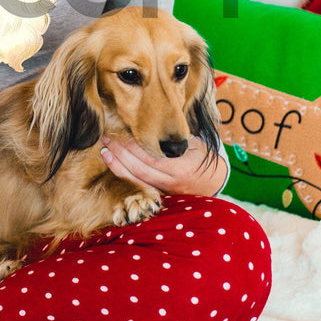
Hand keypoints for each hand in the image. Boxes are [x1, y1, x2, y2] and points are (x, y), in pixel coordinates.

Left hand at [100, 136, 226, 197]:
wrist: (214, 182)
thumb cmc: (201, 158)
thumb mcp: (194, 144)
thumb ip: (174, 138)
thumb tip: (153, 123)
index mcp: (181, 168)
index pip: (151, 157)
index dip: (133, 146)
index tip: (121, 132)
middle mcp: (171, 182)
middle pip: (139, 169)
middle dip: (120, 154)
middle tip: (107, 139)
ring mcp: (164, 192)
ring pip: (136, 181)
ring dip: (118, 166)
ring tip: (105, 152)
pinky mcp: (159, 196)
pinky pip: (139, 186)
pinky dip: (125, 175)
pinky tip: (115, 165)